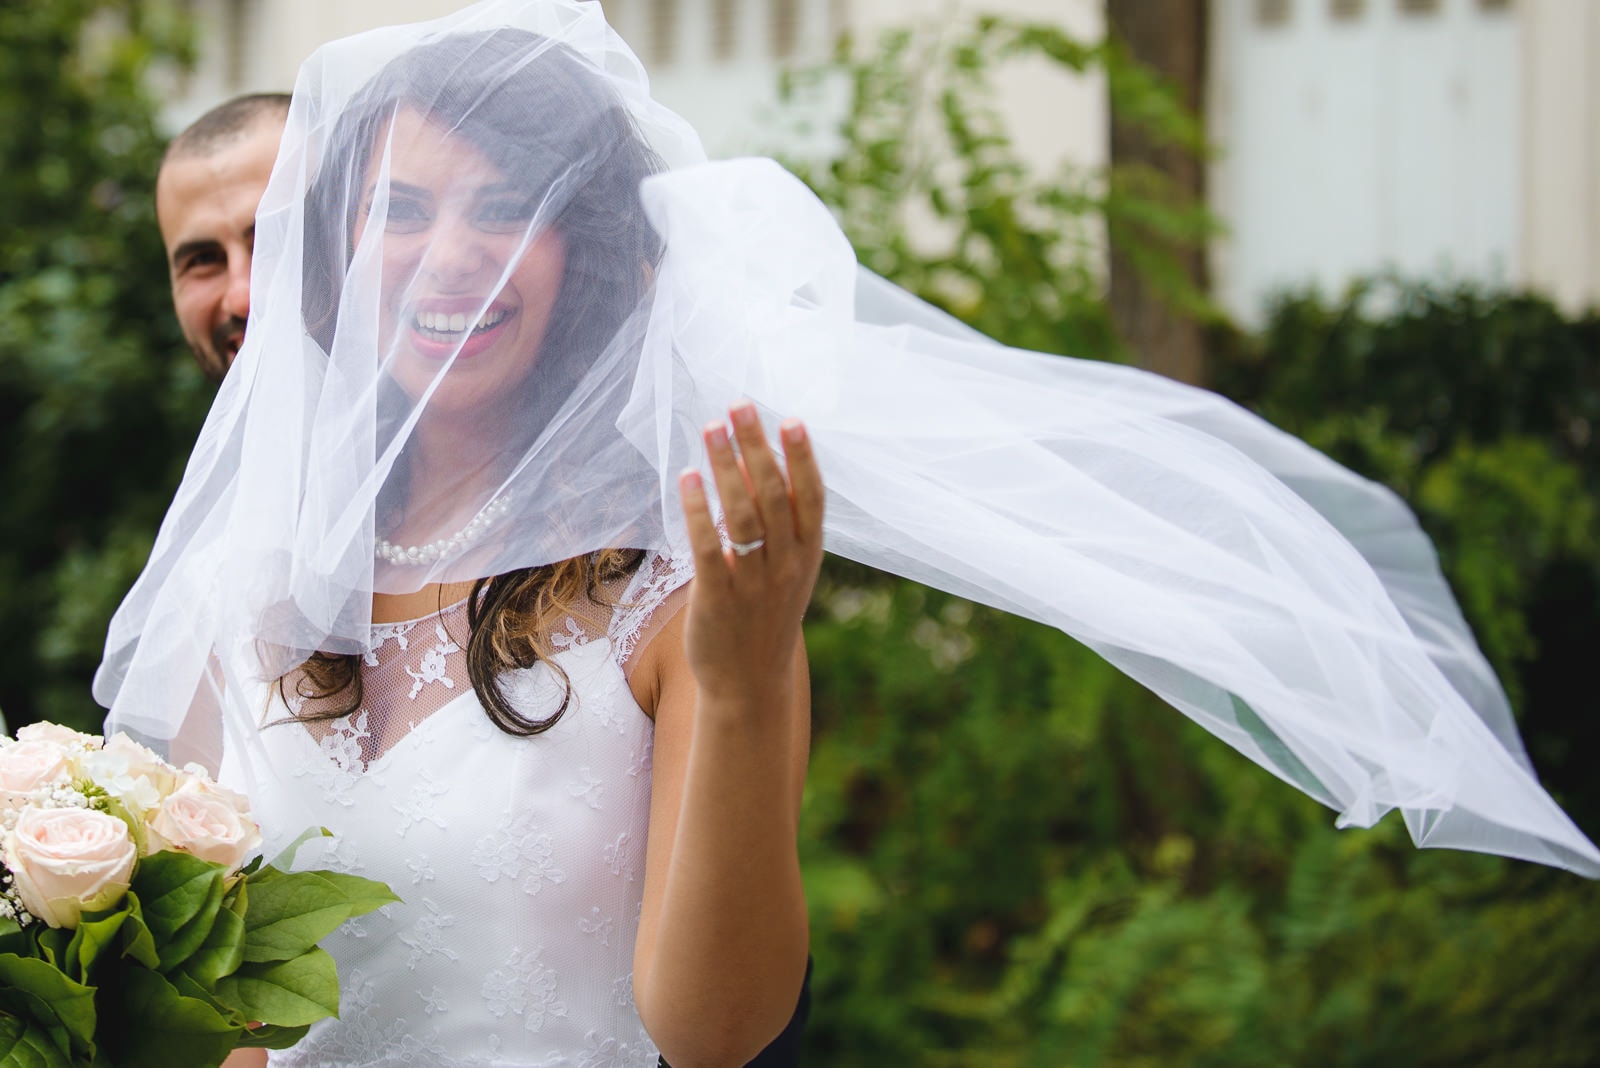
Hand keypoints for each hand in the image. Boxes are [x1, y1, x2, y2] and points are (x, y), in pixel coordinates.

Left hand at [678, 402, 823, 705]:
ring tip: (711, 429)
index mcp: (808, 555)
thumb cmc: (766, 617)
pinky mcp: (717, 598)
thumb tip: (771, 466)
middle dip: (756, 447)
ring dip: (726, 467)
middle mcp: (785, 566)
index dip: (803, 459)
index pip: (810, 499)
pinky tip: (688, 478)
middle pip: (773, 496)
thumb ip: (785, 527)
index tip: (791, 420)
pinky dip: (699, 510)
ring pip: (742, 515)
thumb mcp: (789, 571)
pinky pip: (709, 547)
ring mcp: (753, 583)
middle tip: (739, 406)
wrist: (749, 682)